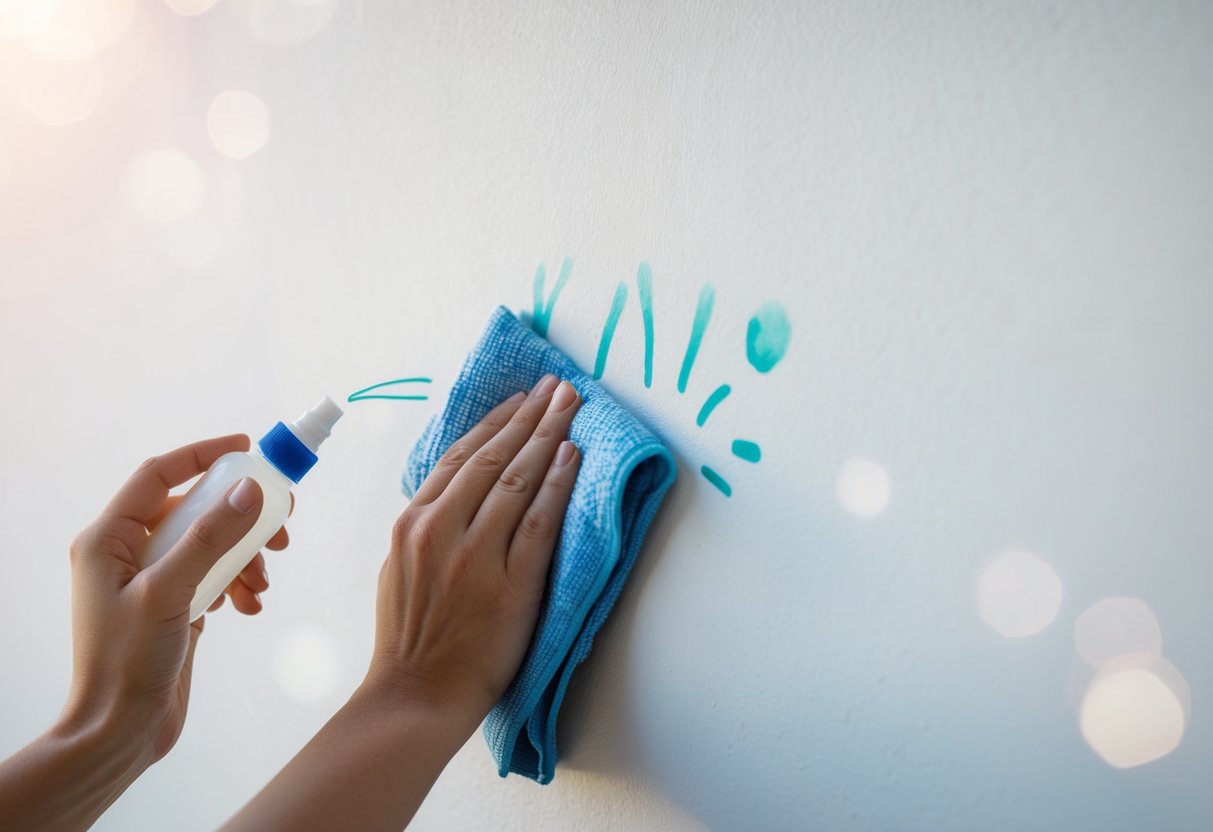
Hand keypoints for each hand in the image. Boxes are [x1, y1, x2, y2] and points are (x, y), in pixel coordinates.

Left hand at [64, 434, 289, 761]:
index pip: (158, 475)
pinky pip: (213, 573)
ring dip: (243, 557)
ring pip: (210, 543)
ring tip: (261, 585)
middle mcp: (127, 552)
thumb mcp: (169, 593)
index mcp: (107, 539)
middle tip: (280, 526)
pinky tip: (248, 607)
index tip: (246, 448)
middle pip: (194, 509)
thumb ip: (211, 538)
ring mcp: (151, 579)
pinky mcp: (172, 604)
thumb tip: (250, 489)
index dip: (202, 456)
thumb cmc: (126, 663)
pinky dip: (237, 583)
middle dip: (239, 517)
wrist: (122, 731)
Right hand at [367, 374, 582, 728]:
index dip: (495, 422)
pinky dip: (557, 485)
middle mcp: (441, 529)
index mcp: (412, 523)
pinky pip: (540, 522)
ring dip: (548, 436)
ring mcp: (476, 555)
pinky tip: (572, 456)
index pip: (459, 457)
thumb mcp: (400, 567)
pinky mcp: (511, 584)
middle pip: (492, 457)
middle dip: (529, 416)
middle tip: (556, 387)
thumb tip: (457, 491)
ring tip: (571, 406)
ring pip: (517, 480)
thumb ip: (426, 525)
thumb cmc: (409, 638)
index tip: (521, 398)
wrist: (414, 696)